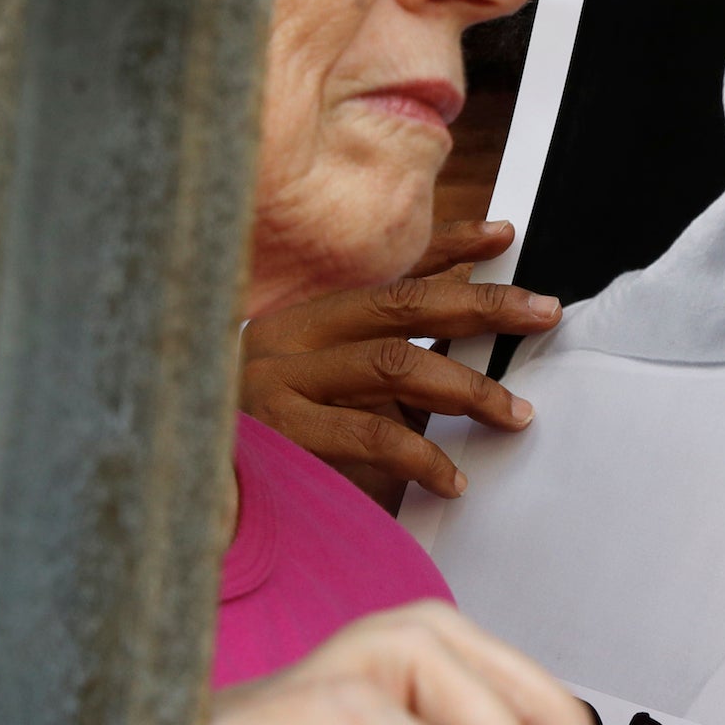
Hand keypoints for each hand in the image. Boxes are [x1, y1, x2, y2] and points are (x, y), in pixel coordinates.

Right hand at [242, 221, 560, 507]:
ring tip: (513, 412)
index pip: (387, 274)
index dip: (449, 248)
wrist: (180, 490)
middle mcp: (293, 337)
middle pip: (403, 304)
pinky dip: (422, 456)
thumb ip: (387, 366)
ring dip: (466, 387)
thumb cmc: (269, 444)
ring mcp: (283, 381)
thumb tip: (463, 337)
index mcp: (307, 320)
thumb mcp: (332, 394)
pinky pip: (370, 435)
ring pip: (394, 363)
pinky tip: (451, 477)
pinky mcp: (283, 434)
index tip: (504, 235)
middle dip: (483, 304)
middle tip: (543, 312)